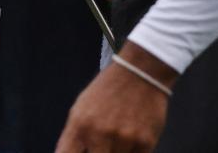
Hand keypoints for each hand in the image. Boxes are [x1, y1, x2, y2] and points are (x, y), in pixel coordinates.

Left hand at [55, 42, 174, 152]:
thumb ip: (71, 140)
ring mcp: (124, 140)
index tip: (83, 151)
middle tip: (101, 145)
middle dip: (98, 152)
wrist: (140, 72)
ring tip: (117, 137)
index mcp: (80, 125)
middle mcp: (100, 134)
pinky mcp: (145, 143)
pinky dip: (131, 152)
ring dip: (115, 152)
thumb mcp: (80, 110)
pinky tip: (131, 138)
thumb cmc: (107, 92)